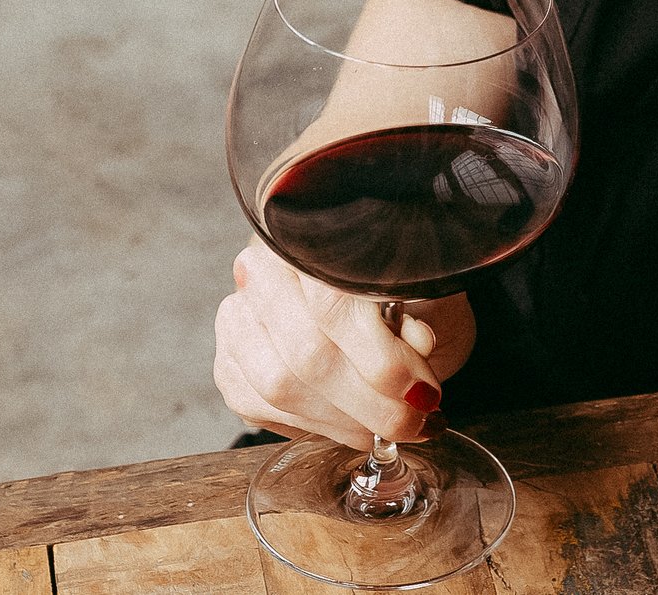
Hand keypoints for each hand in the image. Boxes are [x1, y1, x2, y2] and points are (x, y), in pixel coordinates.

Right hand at [213, 238, 475, 449]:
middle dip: (369, 402)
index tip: (424, 392)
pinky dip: (312, 425)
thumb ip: (423, 307)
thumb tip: (418, 342)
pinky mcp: (230, 361)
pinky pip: (257, 405)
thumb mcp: (428, 285)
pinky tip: (351, 427)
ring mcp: (238, 316)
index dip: (382, 358)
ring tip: (389, 428)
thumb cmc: (406, 285)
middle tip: (415, 421)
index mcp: (314, 230)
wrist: (376, 290)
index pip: (334, 303)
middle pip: (306, 352)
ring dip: (343, 420)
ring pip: (278, 384)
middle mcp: (263, 268)